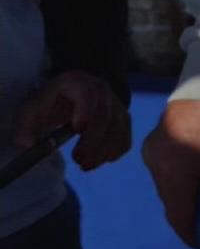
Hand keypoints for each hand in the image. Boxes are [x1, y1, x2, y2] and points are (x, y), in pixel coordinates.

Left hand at [15, 70, 130, 171]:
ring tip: (85, 165)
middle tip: (78, 160)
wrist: (74, 97)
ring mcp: (117, 106)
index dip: (86, 111)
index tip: (77, 129)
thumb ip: (28, 125)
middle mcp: (103, 91)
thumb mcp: (35, 109)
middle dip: (92, 142)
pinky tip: (98, 160)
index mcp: (78, 82)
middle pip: (105, 116)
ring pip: (118, 131)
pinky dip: (113, 153)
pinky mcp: (125, 121)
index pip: (88, 93)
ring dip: (103, 152)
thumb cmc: (53, 103)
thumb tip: (26, 144)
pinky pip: (125, 140)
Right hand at [142, 99, 199, 246]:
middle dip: (196, 218)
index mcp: (174, 168)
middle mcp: (155, 162)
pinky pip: (167, 176)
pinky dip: (185, 184)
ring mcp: (150, 153)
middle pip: (174, 205)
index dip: (194, 236)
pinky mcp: (152, 146)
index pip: (179, 216)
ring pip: (170, 192)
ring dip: (191, 200)